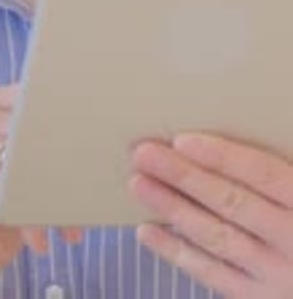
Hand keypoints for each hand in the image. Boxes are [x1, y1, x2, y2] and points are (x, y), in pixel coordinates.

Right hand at [0, 83, 81, 298]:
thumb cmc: (1, 208)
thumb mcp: (25, 171)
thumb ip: (45, 146)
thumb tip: (103, 139)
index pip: (28, 96)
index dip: (62, 118)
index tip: (92, 142)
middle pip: (23, 129)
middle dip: (58, 164)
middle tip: (86, 194)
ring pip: (14, 160)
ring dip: (45, 195)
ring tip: (65, 226)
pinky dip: (25, 216)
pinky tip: (38, 239)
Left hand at [129, 133, 292, 298]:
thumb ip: (283, 173)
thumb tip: (250, 140)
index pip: (264, 174)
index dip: (223, 157)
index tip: (182, 140)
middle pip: (231, 202)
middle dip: (184, 176)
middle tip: (144, 154)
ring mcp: (277, 277)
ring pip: (216, 238)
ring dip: (174, 209)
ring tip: (139, 183)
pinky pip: (213, 276)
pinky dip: (178, 254)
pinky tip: (148, 231)